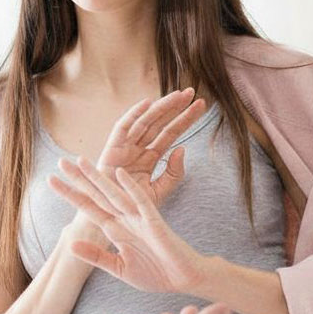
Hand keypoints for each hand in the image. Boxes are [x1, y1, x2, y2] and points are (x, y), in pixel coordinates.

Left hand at [48, 159, 206, 292]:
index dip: (70, 194)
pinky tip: (119, 174)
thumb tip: (70, 246)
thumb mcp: (119, 268)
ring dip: (98, 178)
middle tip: (60, 161)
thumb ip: (96, 256)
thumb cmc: (156, 273)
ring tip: (81, 160)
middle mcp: (124, 218)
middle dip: (79, 179)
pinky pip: (141, 201)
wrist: (184, 279)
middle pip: (97, 194)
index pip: (88, 207)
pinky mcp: (154, 221)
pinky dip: (130, 188)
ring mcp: (139, 217)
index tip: (51, 181)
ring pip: (114, 193)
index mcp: (115, 228)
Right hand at [96, 87, 205, 206]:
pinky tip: (148, 103)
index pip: (170, 134)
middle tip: (193, 93)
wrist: (113, 220)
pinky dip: (133, 114)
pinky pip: (123, 128)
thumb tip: (182, 148)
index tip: (201, 106)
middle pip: (160, 123)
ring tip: (179, 95)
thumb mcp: (160, 191)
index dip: (185, 120)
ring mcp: (125, 147)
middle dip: (176, 108)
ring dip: (161, 107)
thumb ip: (174, 173)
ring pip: (145, 122)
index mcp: (149, 157)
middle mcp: (138, 148)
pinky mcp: (111, 149)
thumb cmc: (134, 207)